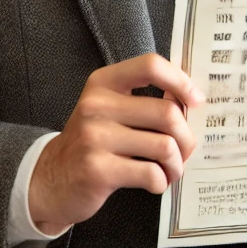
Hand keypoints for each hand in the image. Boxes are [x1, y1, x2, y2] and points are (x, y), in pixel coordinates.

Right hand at [28, 53, 203, 234]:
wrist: (50, 179)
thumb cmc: (92, 141)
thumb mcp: (108, 108)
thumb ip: (143, 99)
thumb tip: (190, 101)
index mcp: (104, 82)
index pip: (151, 65)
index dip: (180, 81)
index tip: (195, 100)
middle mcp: (97, 105)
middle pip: (166, 112)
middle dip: (186, 136)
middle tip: (185, 149)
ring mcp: (95, 137)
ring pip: (164, 145)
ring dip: (177, 162)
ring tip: (172, 168)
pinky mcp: (98, 170)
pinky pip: (150, 173)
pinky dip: (161, 180)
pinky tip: (156, 181)